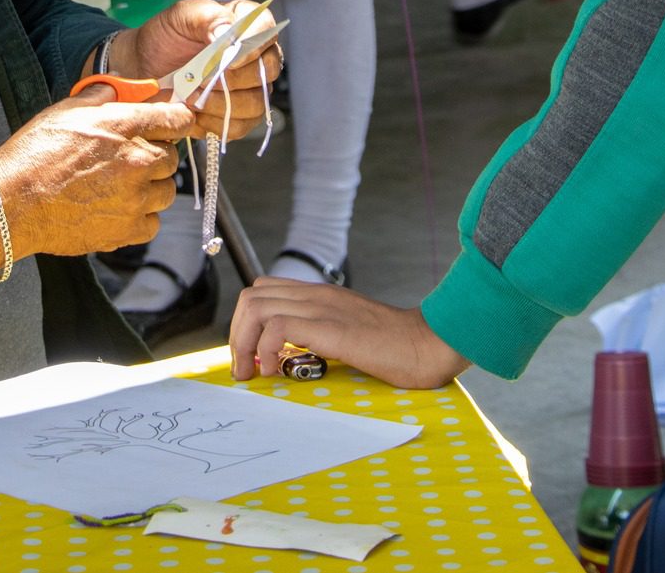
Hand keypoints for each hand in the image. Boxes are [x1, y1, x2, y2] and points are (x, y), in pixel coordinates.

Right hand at [0, 93, 189, 256]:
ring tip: (119, 187)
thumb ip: (103, 97)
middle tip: (129, 160)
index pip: (178, 119)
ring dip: (150, 188)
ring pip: (166, 192)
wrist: (11, 203)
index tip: (171, 125)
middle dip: (156, 156)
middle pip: (172, 157)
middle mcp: (137, 162)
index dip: (176, 120)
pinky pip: (152, 222)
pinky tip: (116, 210)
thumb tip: (124, 87)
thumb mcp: (67, 110)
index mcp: (125, 126)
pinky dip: (139, 218)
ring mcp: (135, 199)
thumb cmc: (34, 154)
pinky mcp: (127, 230)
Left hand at [109, 0, 281, 140]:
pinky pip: (240, 126)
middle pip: (267, 71)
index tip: (229, 57)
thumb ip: (207, 16)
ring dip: (221, 102)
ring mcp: (250, 88)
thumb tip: (227, 34)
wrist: (145, 68)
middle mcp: (255, 56)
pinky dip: (215, 121)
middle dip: (232, 78)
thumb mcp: (181, 15)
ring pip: (256, 103)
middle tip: (201, 78)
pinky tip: (194, 112)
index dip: (253, 46)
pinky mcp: (238, 116)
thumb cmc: (166, 37)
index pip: (268, 30)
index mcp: (246, 23)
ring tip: (191, 95)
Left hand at [229, 279, 467, 389]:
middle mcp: (315, 295)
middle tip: (246, 370)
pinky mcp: (330, 327)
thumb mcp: (347, 334)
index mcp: (318, 295)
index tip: (249, 358)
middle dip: (237, 335)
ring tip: (255, 373)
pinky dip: (265, 349)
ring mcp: (322, 308)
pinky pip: (278, 326)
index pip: (262, 291)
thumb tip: (285, 356)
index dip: (245, 324)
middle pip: (250, 297)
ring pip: (256, 307)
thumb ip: (319, 336)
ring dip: (244, 342)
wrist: (428, 344)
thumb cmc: (393, 349)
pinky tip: (275, 371)